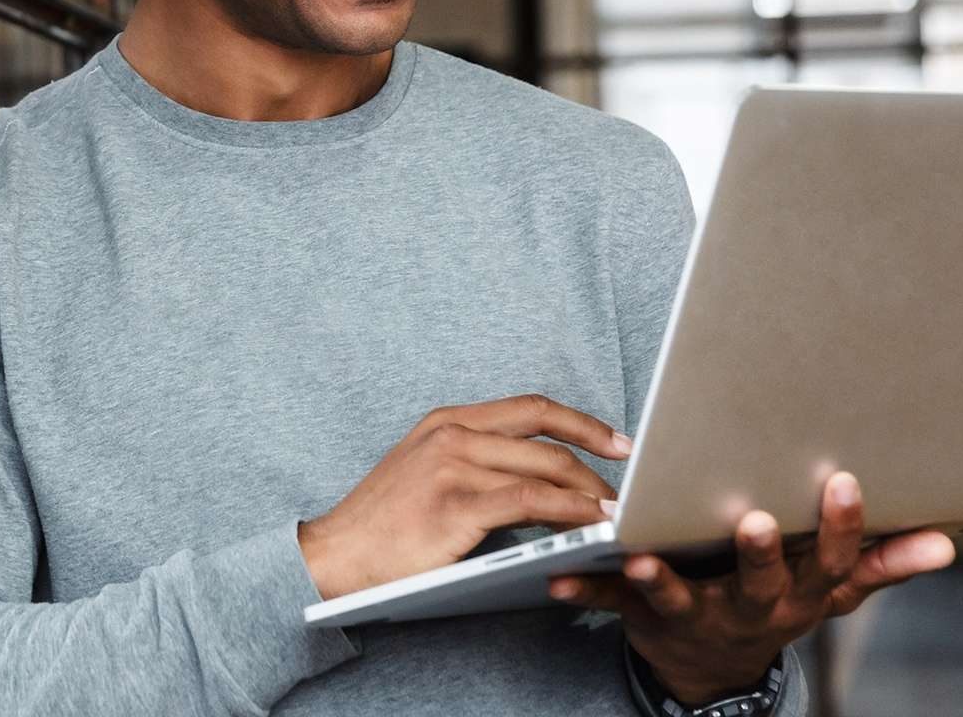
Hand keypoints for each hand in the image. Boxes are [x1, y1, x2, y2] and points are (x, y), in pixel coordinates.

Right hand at [299, 394, 630, 600]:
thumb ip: (472, 461)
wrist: (337, 554)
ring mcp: (453, 467)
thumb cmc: (383, 524)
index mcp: (447, 421)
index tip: (616, 441)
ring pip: (544, 469)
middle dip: (596, 463)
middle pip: (545, 439)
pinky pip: (530, 502)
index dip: (581, 422)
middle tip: (626, 490)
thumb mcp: (425, 471)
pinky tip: (588, 523)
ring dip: (589, 493)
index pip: (530, 408)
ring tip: (615, 514)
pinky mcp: (456, 505)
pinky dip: (568, 510)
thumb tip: (534, 474)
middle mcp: (452, 434)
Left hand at [547, 471, 956, 703]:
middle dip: (760, 554)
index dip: (838, 525)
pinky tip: (557, 581)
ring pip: (680, 598)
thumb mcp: (829, 590)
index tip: (841, 481)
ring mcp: (696, 615)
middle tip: (756, 521)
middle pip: (760, 582)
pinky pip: (610, 607)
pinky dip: (584, 593)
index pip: (828, 560)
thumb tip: (946, 543)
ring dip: (660, 580)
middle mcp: (751, 608)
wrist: (711, 665)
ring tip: (638, 558)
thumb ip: (880, 563)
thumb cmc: (774, 601)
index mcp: (797, 593)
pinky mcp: (644, 618)